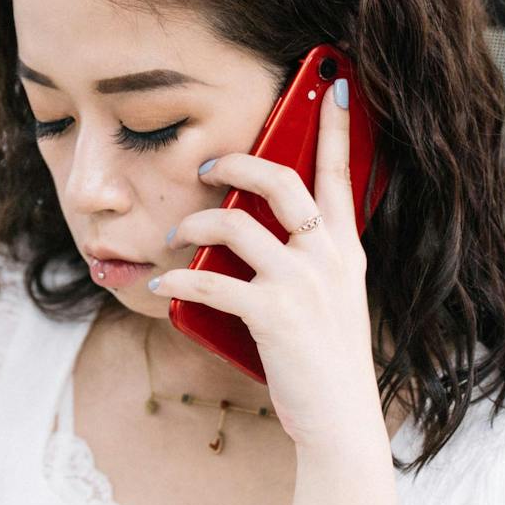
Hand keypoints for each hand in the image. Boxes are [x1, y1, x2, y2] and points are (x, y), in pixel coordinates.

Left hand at [148, 78, 384, 450]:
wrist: (339, 420)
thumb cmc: (326, 363)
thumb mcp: (332, 302)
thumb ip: (309, 263)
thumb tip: (254, 235)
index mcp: (347, 251)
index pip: (342, 175)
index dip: (334, 127)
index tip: (330, 84)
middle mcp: (329, 258)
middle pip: (282, 181)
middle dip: (238, 162)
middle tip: (206, 165)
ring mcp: (302, 283)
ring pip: (237, 224)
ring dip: (194, 222)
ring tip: (173, 234)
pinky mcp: (273, 313)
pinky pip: (210, 281)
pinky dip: (176, 277)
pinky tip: (158, 281)